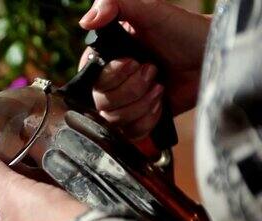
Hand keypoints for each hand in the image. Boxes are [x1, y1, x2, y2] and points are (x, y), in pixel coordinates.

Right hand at [79, 0, 210, 139]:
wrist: (210, 55)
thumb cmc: (181, 29)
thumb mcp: (148, 9)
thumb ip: (113, 4)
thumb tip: (86, 22)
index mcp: (106, 57)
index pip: (91, 79)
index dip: (113, 76)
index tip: (135, 62)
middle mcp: (112, 81)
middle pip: (101, 102)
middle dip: (132, 90)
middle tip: (153, 72)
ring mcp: (126, 102)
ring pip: (114, 120)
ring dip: (141, 105)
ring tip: (159, 87)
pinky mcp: (140, 119)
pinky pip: (129, 133)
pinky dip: (147, 121)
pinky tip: (160, 105)